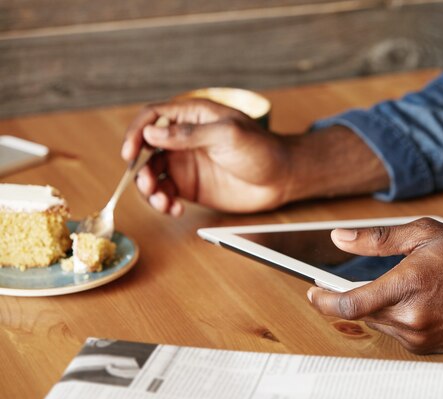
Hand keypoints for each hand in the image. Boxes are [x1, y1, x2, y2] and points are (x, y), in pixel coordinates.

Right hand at [122, 99, 293, 214]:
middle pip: (145, 148)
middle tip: (148, 184)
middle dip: (139, 167)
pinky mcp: (190, 187)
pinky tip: (175, 209)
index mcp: (192, 115)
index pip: (152, 117)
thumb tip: (152, 134)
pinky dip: (163, 202)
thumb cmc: (261, 149)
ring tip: (163, 201)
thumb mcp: (228, 135)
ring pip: (151, 174)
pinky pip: (166, 193)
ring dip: (149, 189)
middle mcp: (183, 138)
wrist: (282, 178)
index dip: (136, 132)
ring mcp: (185, 163)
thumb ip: (190, 134)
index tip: (130, 153)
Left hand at [307, 218, 442, 353]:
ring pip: (377, 322)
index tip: (311, 290)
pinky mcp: (427, 347)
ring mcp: (419, 337)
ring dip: (375, 305)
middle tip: (354, 277)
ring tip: (401, 284)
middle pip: (361, 311)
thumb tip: (340, 238)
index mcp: (408, 285)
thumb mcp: (426, 234)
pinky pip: (396, 332)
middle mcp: (411, 318)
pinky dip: (393, 315)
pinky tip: (414, 299)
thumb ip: (377, 238)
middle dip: (352, 295)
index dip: (323, 298)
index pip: (351, 301)